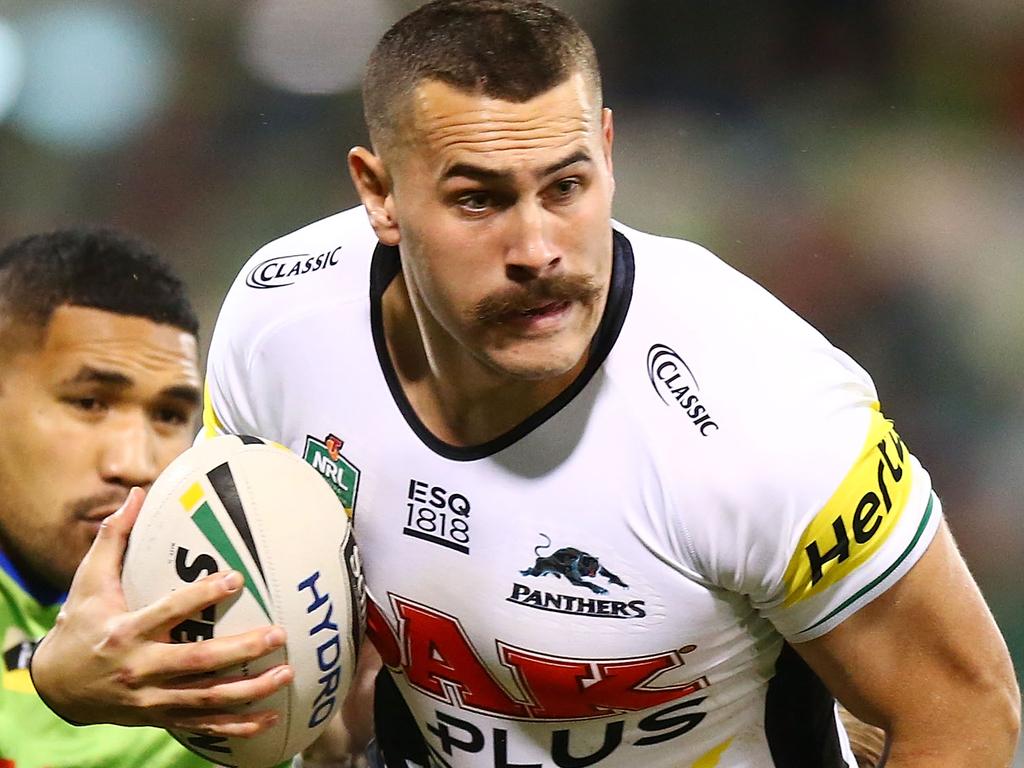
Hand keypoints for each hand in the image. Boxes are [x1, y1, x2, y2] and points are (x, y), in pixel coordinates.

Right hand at [30, 486, 293, 736]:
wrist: (57, 687)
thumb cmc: (80, 625)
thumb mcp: (89, 582)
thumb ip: (114, 538)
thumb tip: (136, 494)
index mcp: (125, 632)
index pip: (168, 612)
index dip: (202, 596)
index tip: (236, 578)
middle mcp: (140, 669)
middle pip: (198, 663)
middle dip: (241, 650)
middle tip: (279, 634)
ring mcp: (151, 699)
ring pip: (207, 699)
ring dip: (249, 690)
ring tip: (286, 674)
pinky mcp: (160, 718)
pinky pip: (204, 726)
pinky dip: (237, 726)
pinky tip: (269, 718)